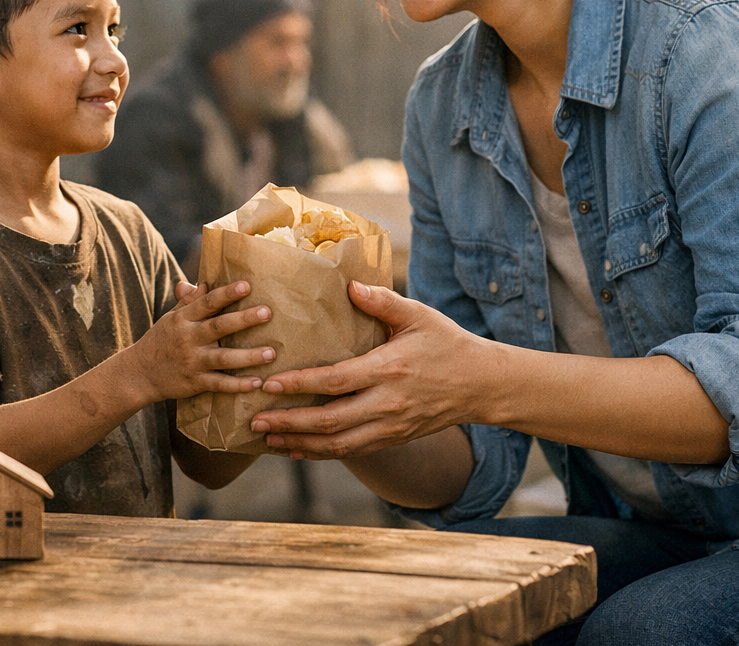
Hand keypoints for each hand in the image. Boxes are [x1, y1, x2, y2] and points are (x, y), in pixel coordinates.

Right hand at [131, 280, 274, 401]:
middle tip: (267, 313)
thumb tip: (203, 282)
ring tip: (271, 353)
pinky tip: (256, 382)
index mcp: (183, 319)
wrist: (138, 374)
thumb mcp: (170, 318)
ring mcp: (192, 362)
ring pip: (223, 358)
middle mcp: (188, 338)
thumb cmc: (160, 341)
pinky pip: (219, 384)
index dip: (226, 294)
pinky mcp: (195, 382)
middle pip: (218, 327)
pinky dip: (237, 385)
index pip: (207, 303)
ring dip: (248, 356)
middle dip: (243, 320)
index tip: (247, 285)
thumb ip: (188, 302)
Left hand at [248, 281, 496, 459]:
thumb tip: (350, 286)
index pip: (335, 381)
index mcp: (389, 369)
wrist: (482, 384)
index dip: (299, 385)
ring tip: (268, 439)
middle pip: (330, 421)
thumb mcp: (419, 315)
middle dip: (289, 423)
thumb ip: (383, 302)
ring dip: (301, 444)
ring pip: (339, 444)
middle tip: (256, 420)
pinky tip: (299, 449)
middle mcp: (388, 404)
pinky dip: (323, 452)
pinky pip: (353, 451)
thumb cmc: (448, 343)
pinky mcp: (395, 438)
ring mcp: (392, 426)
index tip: (269, 384)